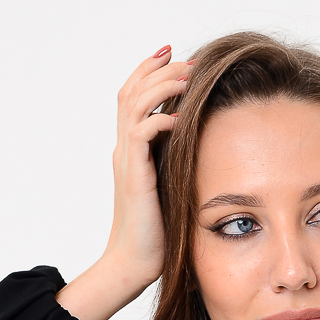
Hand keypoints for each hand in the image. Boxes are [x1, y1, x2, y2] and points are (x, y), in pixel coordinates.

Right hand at [56, 45, 192, 319]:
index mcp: (131, 150)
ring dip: (161, 85)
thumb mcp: (168, 189)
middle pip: (130, 90)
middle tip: (184, 57)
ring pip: (134, 103)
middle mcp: (125, 149)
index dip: (151, 72)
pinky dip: (161, 119)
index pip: (134, 97)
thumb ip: (173, 164)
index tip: (176, 56)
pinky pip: (142, 133)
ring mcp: (126, 160)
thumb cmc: (157, 234)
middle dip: (157, 68)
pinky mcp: (134, 175)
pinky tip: (182, 117)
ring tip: (187, 76)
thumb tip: (195, 147)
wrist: (135, 263)